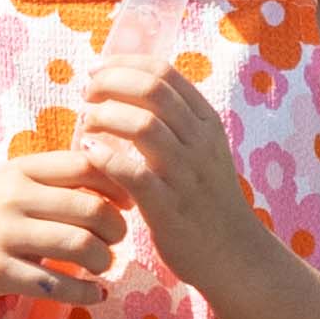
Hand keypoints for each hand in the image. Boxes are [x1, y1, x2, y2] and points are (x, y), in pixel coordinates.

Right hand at [0, 116, 142, 310]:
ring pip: (79, 245)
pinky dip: (86, 293)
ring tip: (103, 265)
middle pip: (90, 207)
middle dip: (116, 229)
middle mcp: (13, 198)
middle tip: (117, 241)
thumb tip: (110, 184)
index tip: (125, 204)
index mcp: (19, 171)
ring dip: (104, 260)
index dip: (116, 185)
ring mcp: (4, 235)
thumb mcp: (4, 188)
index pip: (85, 165)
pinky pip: (57, 284)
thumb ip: (48, 183)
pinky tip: (95, 294)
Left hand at [99, 51, 267, 285]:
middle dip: (110, 83)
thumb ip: (175, 120)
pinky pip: (133, 174)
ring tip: (86, 124)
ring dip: (105, 117)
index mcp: (207, 122)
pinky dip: (105, 158)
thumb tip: (129, 87)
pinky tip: (88, 153)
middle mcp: (200, 142)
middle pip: (152, 90)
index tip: (97, 70)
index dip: (124, 64)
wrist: (234, 254)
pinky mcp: (168, 208)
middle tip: (87, 95)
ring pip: (143, 126)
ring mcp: (186, 175)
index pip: (164, 72)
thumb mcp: (203, 150)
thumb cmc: (206, 199)